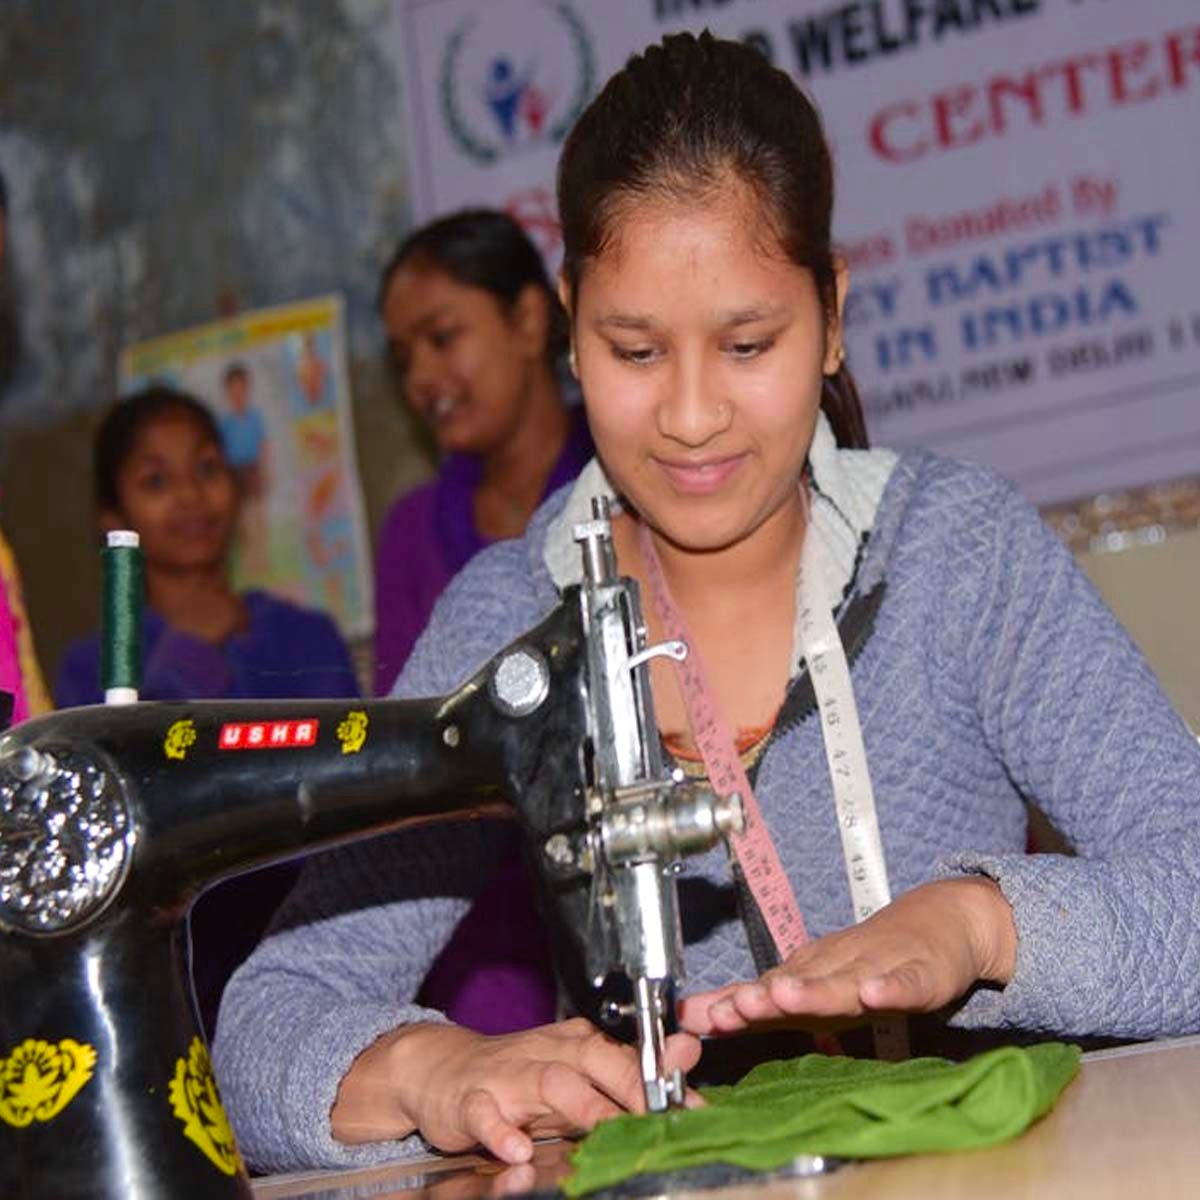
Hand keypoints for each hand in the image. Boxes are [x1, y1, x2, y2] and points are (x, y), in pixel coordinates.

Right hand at [331, 1018, 701, 1163]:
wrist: (444, 1068)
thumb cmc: (520, 1075)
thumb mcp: (575, 1073)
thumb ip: (627, 1074)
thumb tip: (687, 1064)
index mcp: (578, 1043)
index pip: (629, 1055)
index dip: (665, 1081)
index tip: (698, 1108)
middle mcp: (548, 1052)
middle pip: (596, 1060)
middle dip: (633, 1085)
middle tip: (662, 1116)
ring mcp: (509, 1075)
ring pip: (549, 1082)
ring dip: (582, 1106)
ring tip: (607, 1128)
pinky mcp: (472, 1100)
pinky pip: (486, 1113)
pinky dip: (501, 1131)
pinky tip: (517, 1151)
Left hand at [677, 877, 1015, 1035]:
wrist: (940, 921)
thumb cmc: (868, 960)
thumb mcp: (812, 985)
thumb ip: (757, 1007)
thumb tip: (694, 1016)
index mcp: (809, 973)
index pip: (766, 991)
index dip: (735, 1005)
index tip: (700, 1017)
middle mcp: (837, 967)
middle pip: (798, 985)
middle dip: (765, 997)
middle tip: (735, 1006)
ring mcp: (879, 968)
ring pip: (844, 983)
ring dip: (814, 991)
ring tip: (785, 996)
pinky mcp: (922, 975)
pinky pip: (905, 985)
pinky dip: (890, 989)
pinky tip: (874, 995)